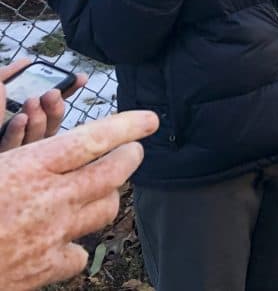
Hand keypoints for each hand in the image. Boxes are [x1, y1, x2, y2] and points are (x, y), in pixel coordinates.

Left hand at [0, 60, 86, 151]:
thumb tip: (26, 61)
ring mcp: (14, 149)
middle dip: (55, 109)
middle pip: (51, 127)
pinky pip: (12, 147)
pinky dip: (17, 132)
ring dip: (38, 119)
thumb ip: (8, 77)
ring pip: (36, 138)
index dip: (68, 93)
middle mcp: (24, 139)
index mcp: (27, 123)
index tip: (80, 77)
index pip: (54, 108)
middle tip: (51, 93)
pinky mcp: (3, 154)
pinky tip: (20, 118)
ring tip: (34, 100)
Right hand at [0, 110, 157, 290]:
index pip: (93, 139)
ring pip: (105, 208)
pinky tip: (67, 238)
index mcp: (30, 166)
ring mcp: (53, 234)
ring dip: (107, 195)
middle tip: (132, 150)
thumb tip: (37, 128)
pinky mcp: (46, 267)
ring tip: (102, 187)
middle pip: (113, 172)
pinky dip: (76, 243)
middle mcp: (51, 198)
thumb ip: (18, 148)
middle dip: (129, 157)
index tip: (151, 119)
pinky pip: (80, 252)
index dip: (126, 126)